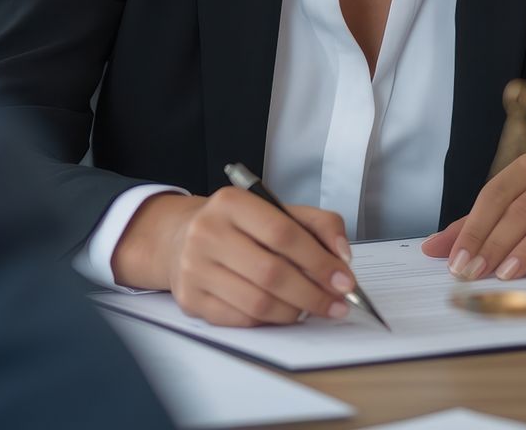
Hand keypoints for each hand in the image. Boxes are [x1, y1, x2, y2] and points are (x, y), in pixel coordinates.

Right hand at [112, 189, 356, 326]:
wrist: (181, 238)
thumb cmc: (239, 227)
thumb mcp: (277, 211)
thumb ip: (318, 225)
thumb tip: (342, 257)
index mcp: (231, 203)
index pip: (283, 233)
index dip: (319, 261)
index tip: (344, 280)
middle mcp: (207, 233)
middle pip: (271, 273)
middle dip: (313, 294)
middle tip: (337, 304)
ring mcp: (194, 268)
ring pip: (257, 302)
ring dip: (295, 312)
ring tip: (312, 308)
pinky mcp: (191, 299)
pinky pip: (241, 320)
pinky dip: (269, 321)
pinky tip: (283, 312)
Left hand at [420, 152, 525, 279]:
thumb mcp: (516, 211)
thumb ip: (475, 227)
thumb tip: (431, 248)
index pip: (494, 195)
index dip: (473, 229)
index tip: (457, 261)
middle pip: (519, 210)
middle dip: (493, 244)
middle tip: (474, 273)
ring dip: (525, 250)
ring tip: (506, 275)